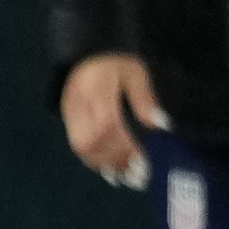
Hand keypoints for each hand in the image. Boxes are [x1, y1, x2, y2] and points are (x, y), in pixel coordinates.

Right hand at [59, 53, 163, 181]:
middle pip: (91, 141)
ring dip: (103, 164)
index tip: (143, 162)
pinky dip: (92, 159)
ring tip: (125, 178)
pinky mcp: (66, 117)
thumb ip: (145, 100)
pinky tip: (109, 168)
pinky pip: (75, 143)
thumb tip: (162, 126)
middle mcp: (80, 104)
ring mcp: (70, 111)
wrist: (88, 50)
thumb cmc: (117, 61)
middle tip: (136, 176)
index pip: (109, 125)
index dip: (125, 147)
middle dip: (114, 161)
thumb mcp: (136, 73)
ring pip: (80, 146)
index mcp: (98, 90)